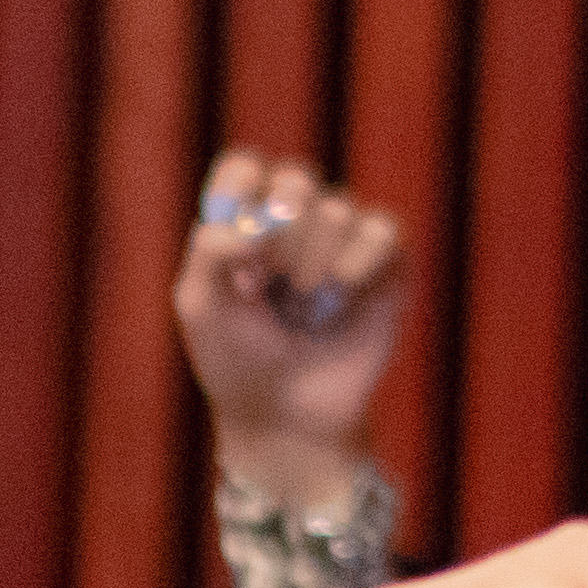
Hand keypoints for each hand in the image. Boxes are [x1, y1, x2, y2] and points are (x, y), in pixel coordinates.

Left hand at [173, 148, 408, 513]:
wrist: (287, 418)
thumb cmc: (235, 360)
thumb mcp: (199, 305)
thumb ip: (210, 248)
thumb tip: (253, 221)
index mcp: (244, 220)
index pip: (246, 169)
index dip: (241, 191)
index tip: (236, 237)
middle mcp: (296, 220)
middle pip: (296, 180)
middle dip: (279, 233)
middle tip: (268, 281)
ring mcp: (344, 239)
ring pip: (337, 210)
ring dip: (312, 265)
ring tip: (302, 309)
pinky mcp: (388, 262)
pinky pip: (382, 230)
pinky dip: (358, 262)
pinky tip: (340, 296)